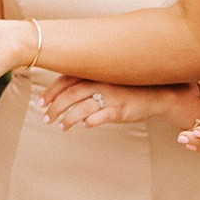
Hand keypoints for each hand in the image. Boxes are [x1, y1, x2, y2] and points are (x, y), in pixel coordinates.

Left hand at [40, 78, 199, 129]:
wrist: (157, 94)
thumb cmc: (129, 87)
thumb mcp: (108, 79)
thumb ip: (89, 81)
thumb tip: (66, 89)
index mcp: (95, 73)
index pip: (66, 80)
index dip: (51, 92)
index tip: (42, 103)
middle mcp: (100, 82)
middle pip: (69, 95)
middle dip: (54, 108)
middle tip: (47, 118)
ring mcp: (110, 96)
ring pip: (81, 108)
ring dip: (67, 119)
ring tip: (61, 126)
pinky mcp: (119, 110)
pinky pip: (99, 117)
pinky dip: (88, 122)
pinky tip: (83, 126)